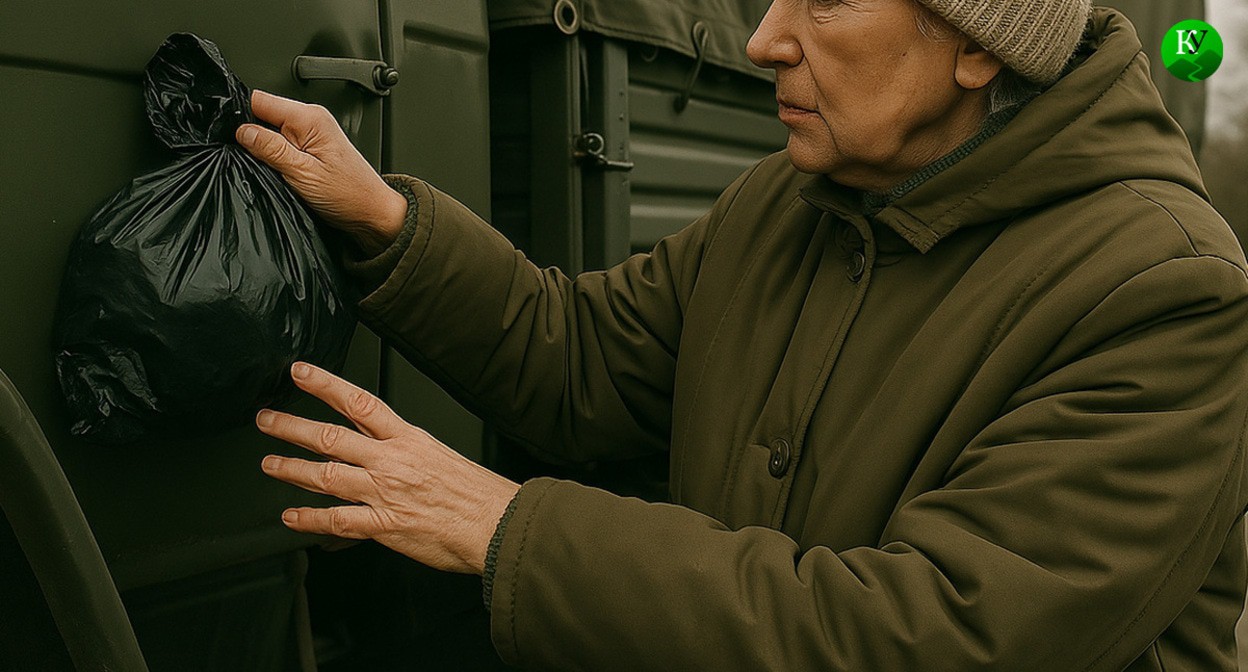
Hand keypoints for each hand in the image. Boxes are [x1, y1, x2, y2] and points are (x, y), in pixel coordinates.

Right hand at [235, 90, 407, 256]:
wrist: (372, 213)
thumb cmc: (350, 195)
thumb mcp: (303, 173)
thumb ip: (271, 149)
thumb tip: (243, 131)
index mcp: (310, 118)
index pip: (260, 99)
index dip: (241, 116)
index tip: (235, 138)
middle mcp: (311, 120)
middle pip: (263, 114)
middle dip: (253, 135)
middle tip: (259, 161)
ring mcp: (311, 134)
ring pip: (271, 131)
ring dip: (265, 149)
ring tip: (275, 170)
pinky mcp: (311, 149)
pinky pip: (282, 145)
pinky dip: (275, 158)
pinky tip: (280, 172)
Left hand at [257, 362, 519, 573]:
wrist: (497, 524)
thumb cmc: (479, 494)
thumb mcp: (442, 455)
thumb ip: (408, 453)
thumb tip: (386, 451)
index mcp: (408, 439)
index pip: (360, 402)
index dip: (325, 384)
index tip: (300, 372)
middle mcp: (391, 461)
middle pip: (332, 436)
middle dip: (292, 426)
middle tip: (266, 419)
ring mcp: (385, 492)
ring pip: (327, 474)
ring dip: (292, 468)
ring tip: (270, 463)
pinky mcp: (384, 525)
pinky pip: (338, 520)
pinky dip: (310, 518)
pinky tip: (291, 517)